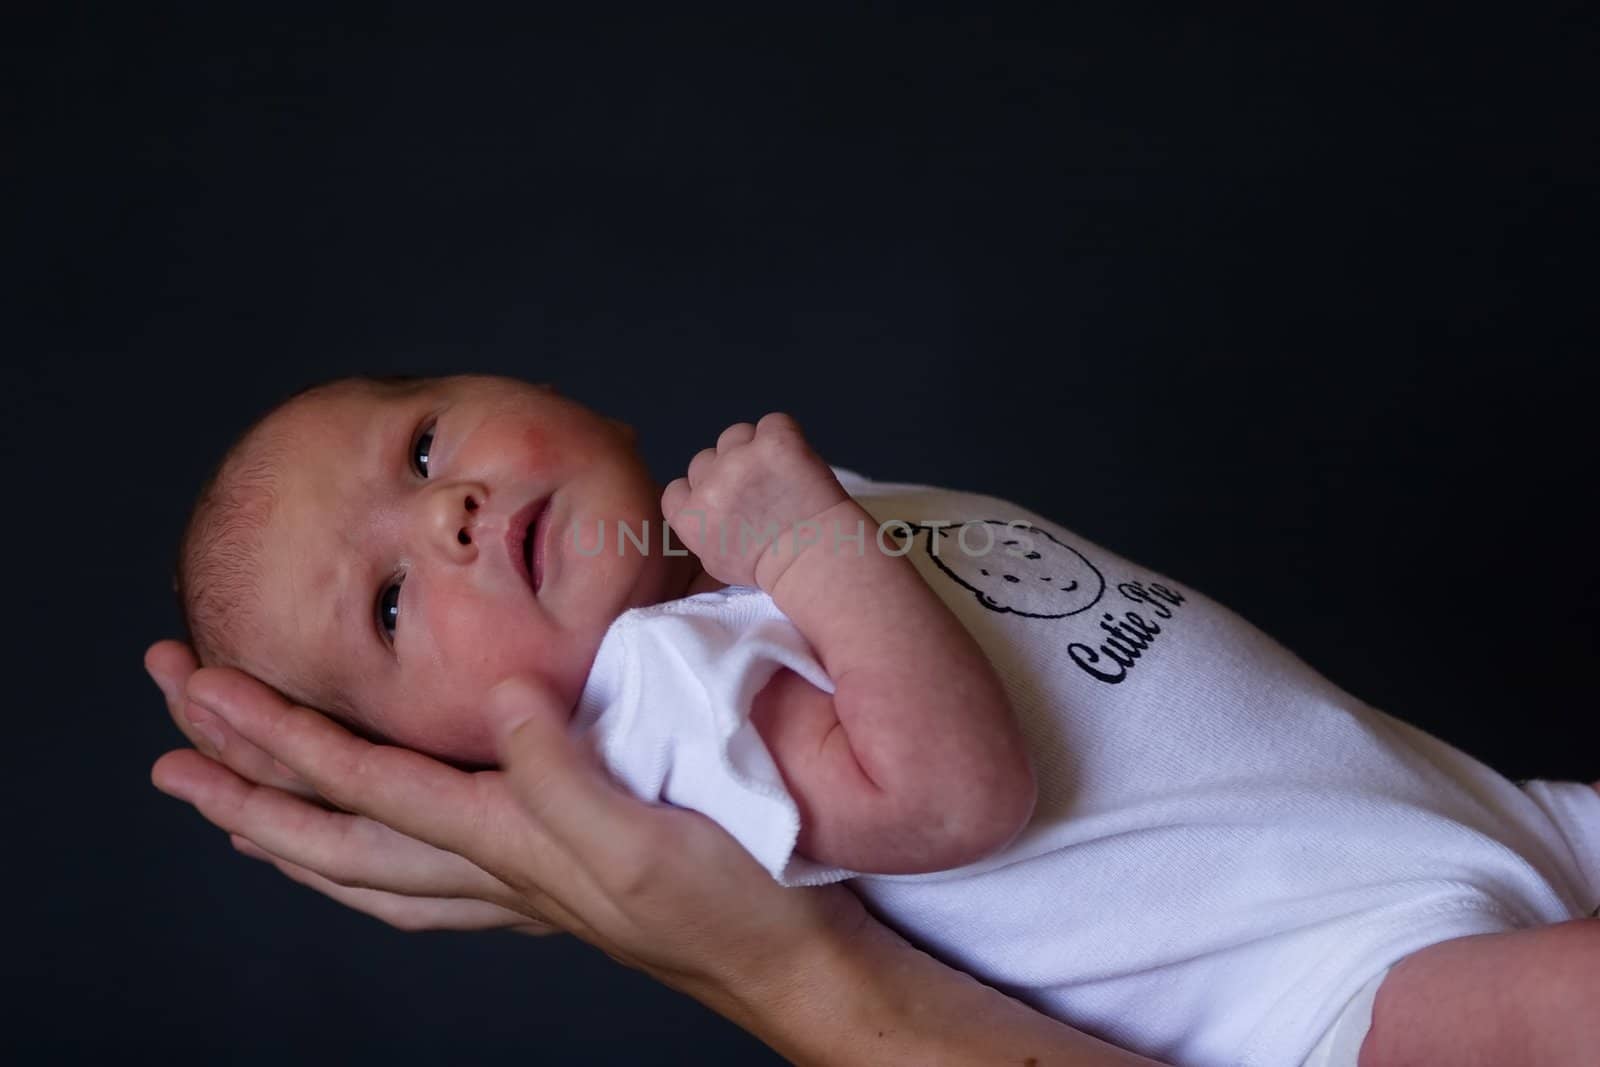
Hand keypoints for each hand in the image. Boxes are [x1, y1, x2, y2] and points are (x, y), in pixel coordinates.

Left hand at [147, 642, 868, 996]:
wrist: (786, 960)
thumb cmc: (731, 899)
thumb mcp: (648, 835)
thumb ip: (563, 770)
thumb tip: (499, 697)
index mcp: (505, 839)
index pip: (359, 781)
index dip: (272, 734)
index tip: (199, 688)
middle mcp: (490, 867)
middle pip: (332, 831)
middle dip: (240, 785)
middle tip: (168, 741)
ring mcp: (514, 884)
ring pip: (364, 868)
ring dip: (284, 833)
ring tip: (227, 808)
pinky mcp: (548, 883)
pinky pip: (418, 884)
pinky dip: (365, 864)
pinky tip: (366, 854)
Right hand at [661, 412, 848, 590]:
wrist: (814, 558)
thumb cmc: (771, 568)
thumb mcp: (717, 563)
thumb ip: (701, 534)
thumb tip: (700, 517)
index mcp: (690, 516)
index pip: (678, 487)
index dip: (703, 491)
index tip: (727, 502)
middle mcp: (709, 483)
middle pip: (705, 459)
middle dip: (727, 471)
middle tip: (759, 492)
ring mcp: (740, 458)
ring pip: (735, 435)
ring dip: (752, 448)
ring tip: (777, 474)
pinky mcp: (774, 441)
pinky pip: (773, 423)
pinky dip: (784, 436)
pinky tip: (795, 460)